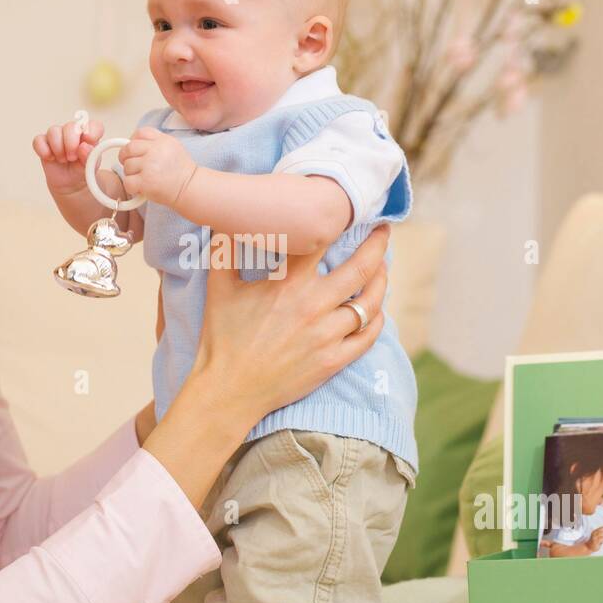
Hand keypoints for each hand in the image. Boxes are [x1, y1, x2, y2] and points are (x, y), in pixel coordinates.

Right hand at [33, 117, 103, 196]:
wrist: (69, 183)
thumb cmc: (81, 170)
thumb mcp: (90, 167)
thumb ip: (90, 157)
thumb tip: (83, 146)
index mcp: (89, 135)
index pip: (94, 125)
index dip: (92, 131)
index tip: (89, 141)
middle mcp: (73, 131)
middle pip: (70, 126)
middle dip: (71, 144)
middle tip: (72, 158)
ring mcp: (57, 135)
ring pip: (53, 131)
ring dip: (58, 148)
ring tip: (63, 160)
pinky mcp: (43, 143)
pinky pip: (38, 140)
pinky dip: (44, 151)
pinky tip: (50, 158)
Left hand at [119, 127, 194, 204]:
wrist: (189, 188)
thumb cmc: (181, 171)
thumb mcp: (173, 147)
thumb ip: (155, 142)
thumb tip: (134, 142)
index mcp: (162, 140)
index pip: (140, 133)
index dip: (133, 141)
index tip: (134, 151)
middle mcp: (155, 150)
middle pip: (129, 148)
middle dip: (126, 157)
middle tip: (132, 165)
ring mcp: (150, 165)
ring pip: (127, 166)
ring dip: (131, 174)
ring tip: (142, 178)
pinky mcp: (146, 181)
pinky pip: (128, 181)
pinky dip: (132, 187)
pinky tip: (140, 188)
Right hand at [186, 224, 391, 428]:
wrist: (228, 390)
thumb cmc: (222, 338)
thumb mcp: (218, 289)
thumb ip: (224, 251)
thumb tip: (222, 221)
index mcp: (289, 284)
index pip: (324, 242)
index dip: (339, 221)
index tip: (348, 211)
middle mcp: (314, 306)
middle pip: (361, 268)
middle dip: (378, 245)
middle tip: (383, 231)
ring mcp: (327, 336)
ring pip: (370, 302)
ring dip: (381, 281)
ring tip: (382, 269)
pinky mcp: (333, 361)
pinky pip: (368, 337)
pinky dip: (376, 320)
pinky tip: (376, 310)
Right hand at [587, 526, 602, 551]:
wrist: (588, 547)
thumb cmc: (595, 542)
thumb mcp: (598, 537)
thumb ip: (602, 534)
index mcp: (595, 531)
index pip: (602, 528)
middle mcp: (594, 533)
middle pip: (602, 530)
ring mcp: (595, 537)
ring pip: (602, 533)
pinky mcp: (596, 541)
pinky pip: (602, 539)